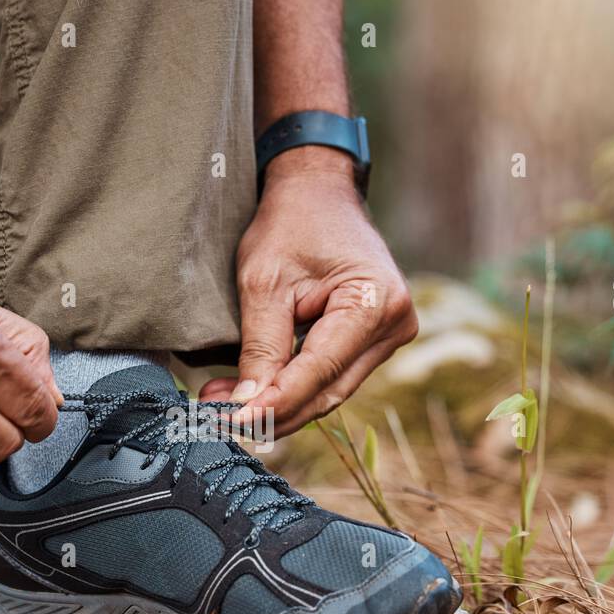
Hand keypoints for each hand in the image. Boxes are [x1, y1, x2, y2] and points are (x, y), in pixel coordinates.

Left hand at [201, 151, 416, 435]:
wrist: (317, 192)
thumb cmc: (291, 224)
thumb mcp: (263, 283)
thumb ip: (260, 348)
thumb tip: (245, 407)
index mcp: (375, 302)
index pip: (319, 370)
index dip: (274, 401)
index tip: (232, 421)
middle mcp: (394, 324)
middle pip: (328, 390)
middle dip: (273, 411)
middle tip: (219, 420)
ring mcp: (390, 335)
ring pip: (329, 390)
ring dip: (278, 404)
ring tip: (224, 406)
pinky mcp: (374, 341)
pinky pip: (331, 377)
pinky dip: (292, 387)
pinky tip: (251, 392)